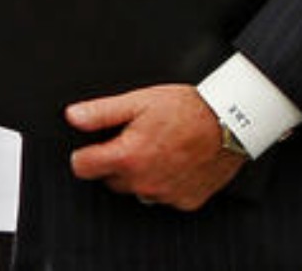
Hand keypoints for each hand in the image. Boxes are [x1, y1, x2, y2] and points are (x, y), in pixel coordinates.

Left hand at [64, 85, 244, 210]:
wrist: (229, 122)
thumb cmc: (186, 109)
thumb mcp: (137, 101)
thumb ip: (100, 112)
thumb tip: (72, 117)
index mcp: (128, 157)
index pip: (82, 167)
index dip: (83, 154)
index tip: (90, 145)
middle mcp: (144, 183)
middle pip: (109, 179)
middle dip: (114, 161)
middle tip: (132, 138)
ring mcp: (166, 195)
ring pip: (136, 189)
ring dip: (139, 173)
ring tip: (156, 147)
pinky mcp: (185, 201)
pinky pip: (163, 196)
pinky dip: (163, 181)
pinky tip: (173, 161)